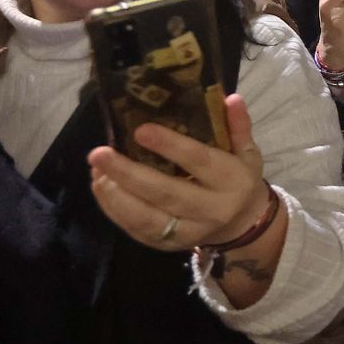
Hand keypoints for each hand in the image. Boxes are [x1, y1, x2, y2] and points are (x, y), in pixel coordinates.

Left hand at [88, 94, 269, 249]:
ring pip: (147, 218)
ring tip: (96, 171)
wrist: (244, 225)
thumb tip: (231, 98)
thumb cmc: (239, 179)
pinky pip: (137, 230)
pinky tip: (102, 188)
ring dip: (116, 195)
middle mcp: (210, 209)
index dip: (170, 146)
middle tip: (99, 153)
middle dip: (128, 174)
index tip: (140, 130)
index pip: (199, 161)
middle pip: (165, 193)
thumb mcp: (247, 151)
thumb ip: (238, 126)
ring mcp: (188, 231)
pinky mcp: (168, 245)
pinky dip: (115, 210)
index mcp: (231, 181)